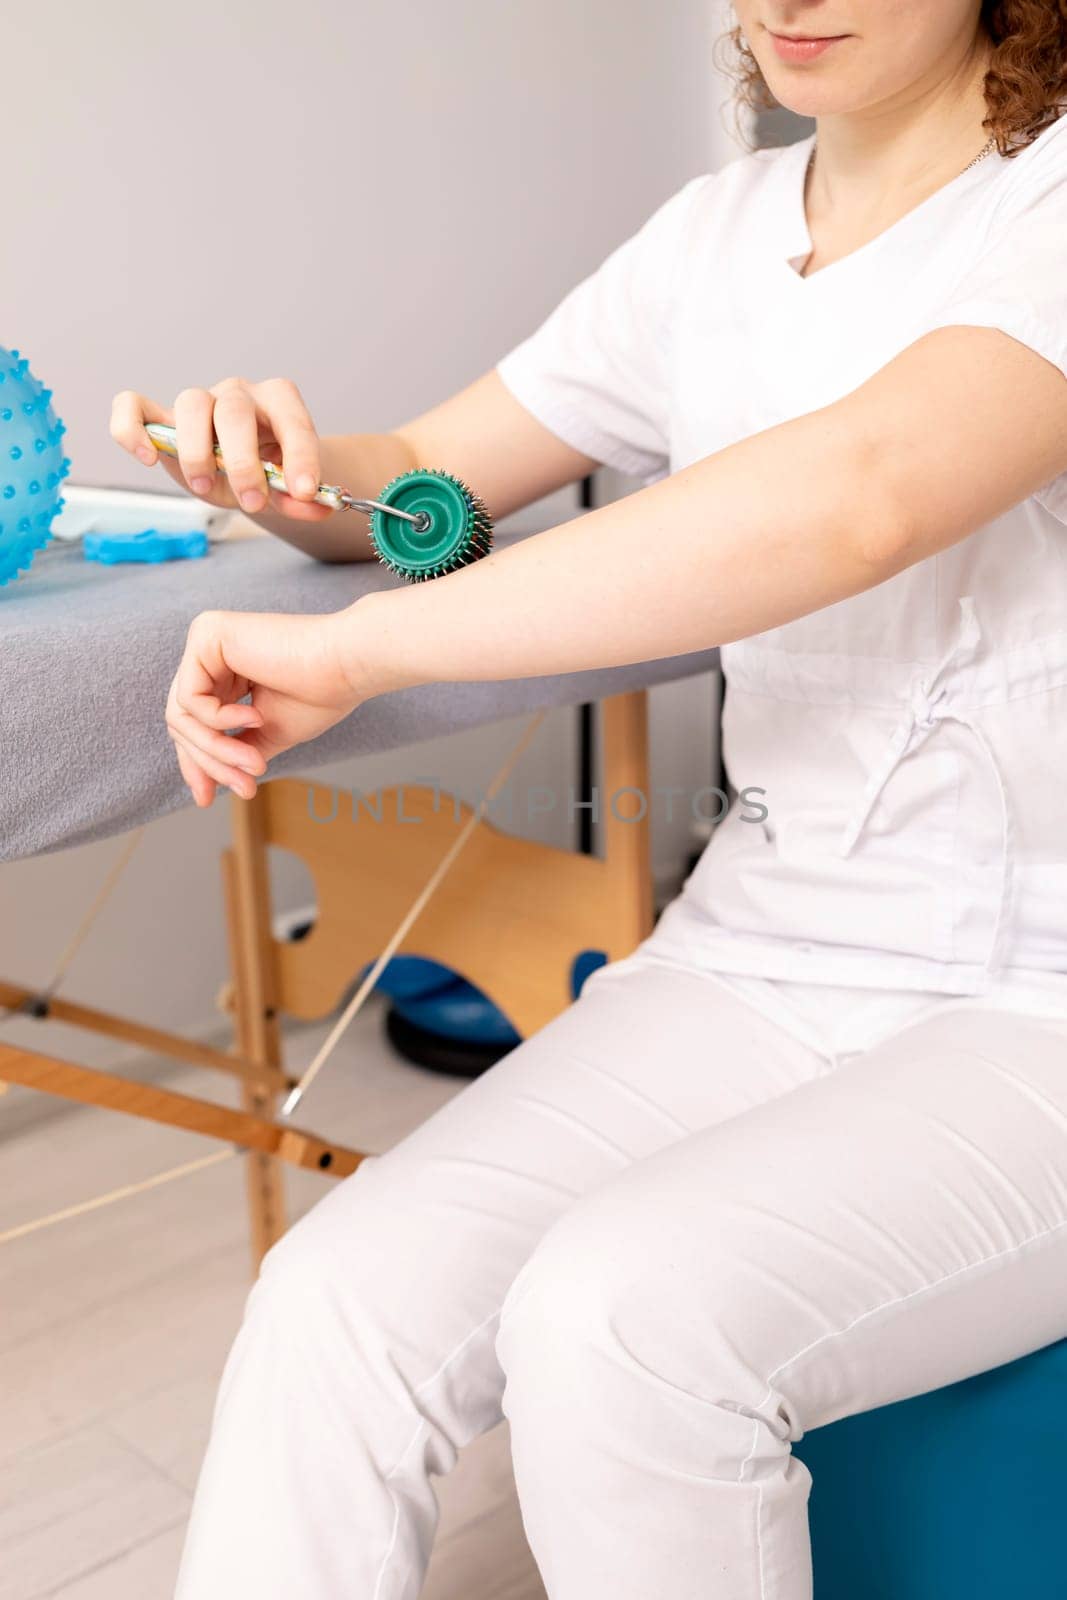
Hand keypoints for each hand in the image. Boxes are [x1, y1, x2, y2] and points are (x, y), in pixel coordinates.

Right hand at [109, 377, 334, 522]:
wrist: (239, 470)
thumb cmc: (265, 472)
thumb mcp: (284, 491)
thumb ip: (300, 500)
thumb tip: (320, 507)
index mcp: (278, 403)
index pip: (291, 419)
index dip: (300, 455)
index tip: (303, 491)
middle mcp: (238, 394)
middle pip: (235, 410)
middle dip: (244, 462)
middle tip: (252, 502)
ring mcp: (199, 401)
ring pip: (191, 403)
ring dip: (197, 451)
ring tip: (205, 487)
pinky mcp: (160, 417)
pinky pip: (132, 406)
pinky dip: (132, 428)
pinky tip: (148, 458)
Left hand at [166, 608, 362, 805]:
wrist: (346, 666)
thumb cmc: (319, 695)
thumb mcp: (268, 732)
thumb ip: (236, 748)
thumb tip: (207, 782)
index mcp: (224, 670)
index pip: (192, 721)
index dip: (196, 763)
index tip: (207, 800)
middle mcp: (209, 652)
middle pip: (182, 721)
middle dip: (210, 761)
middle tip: (245, 789)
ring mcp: (205, 639)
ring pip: (181, 714)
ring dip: (216, 749)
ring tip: (255, 763)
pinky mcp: (207, 634)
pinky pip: (190, 697)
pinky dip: (219, 720)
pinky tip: (256, 715)